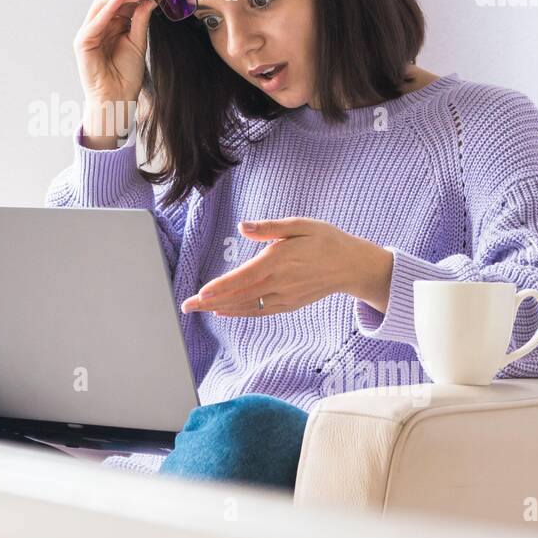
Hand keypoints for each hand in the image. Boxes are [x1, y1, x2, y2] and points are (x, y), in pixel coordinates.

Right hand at [73, 0, 157, 115]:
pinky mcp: (82, 43)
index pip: (119, 5)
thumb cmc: (126, 75)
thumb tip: (150, 0)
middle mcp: (97, 29)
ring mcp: (88, 35)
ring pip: (100, 6)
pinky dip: (107, 9)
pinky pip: (94, 22)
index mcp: (110, 28)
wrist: (118, 99)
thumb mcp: (138, 43)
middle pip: (109, 2)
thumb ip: (141, 21)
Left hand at [180, 217, 393, 316]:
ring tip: (198, 309)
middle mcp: (280, 282)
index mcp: (279, 261)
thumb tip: (243, 226)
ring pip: (247, 306)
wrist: (352, 266)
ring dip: (220, 308)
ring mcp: (284, 296)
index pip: (244, 277)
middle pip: (239, 295)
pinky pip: (260, 311)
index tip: (201, 293)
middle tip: (185, 305)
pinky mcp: (289, 304)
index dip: (221, 286)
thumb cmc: (325, 240)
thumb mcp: (300, 225)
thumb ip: (270, 228)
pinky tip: (223, 311)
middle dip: (210, 302)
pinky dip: (240, 312)